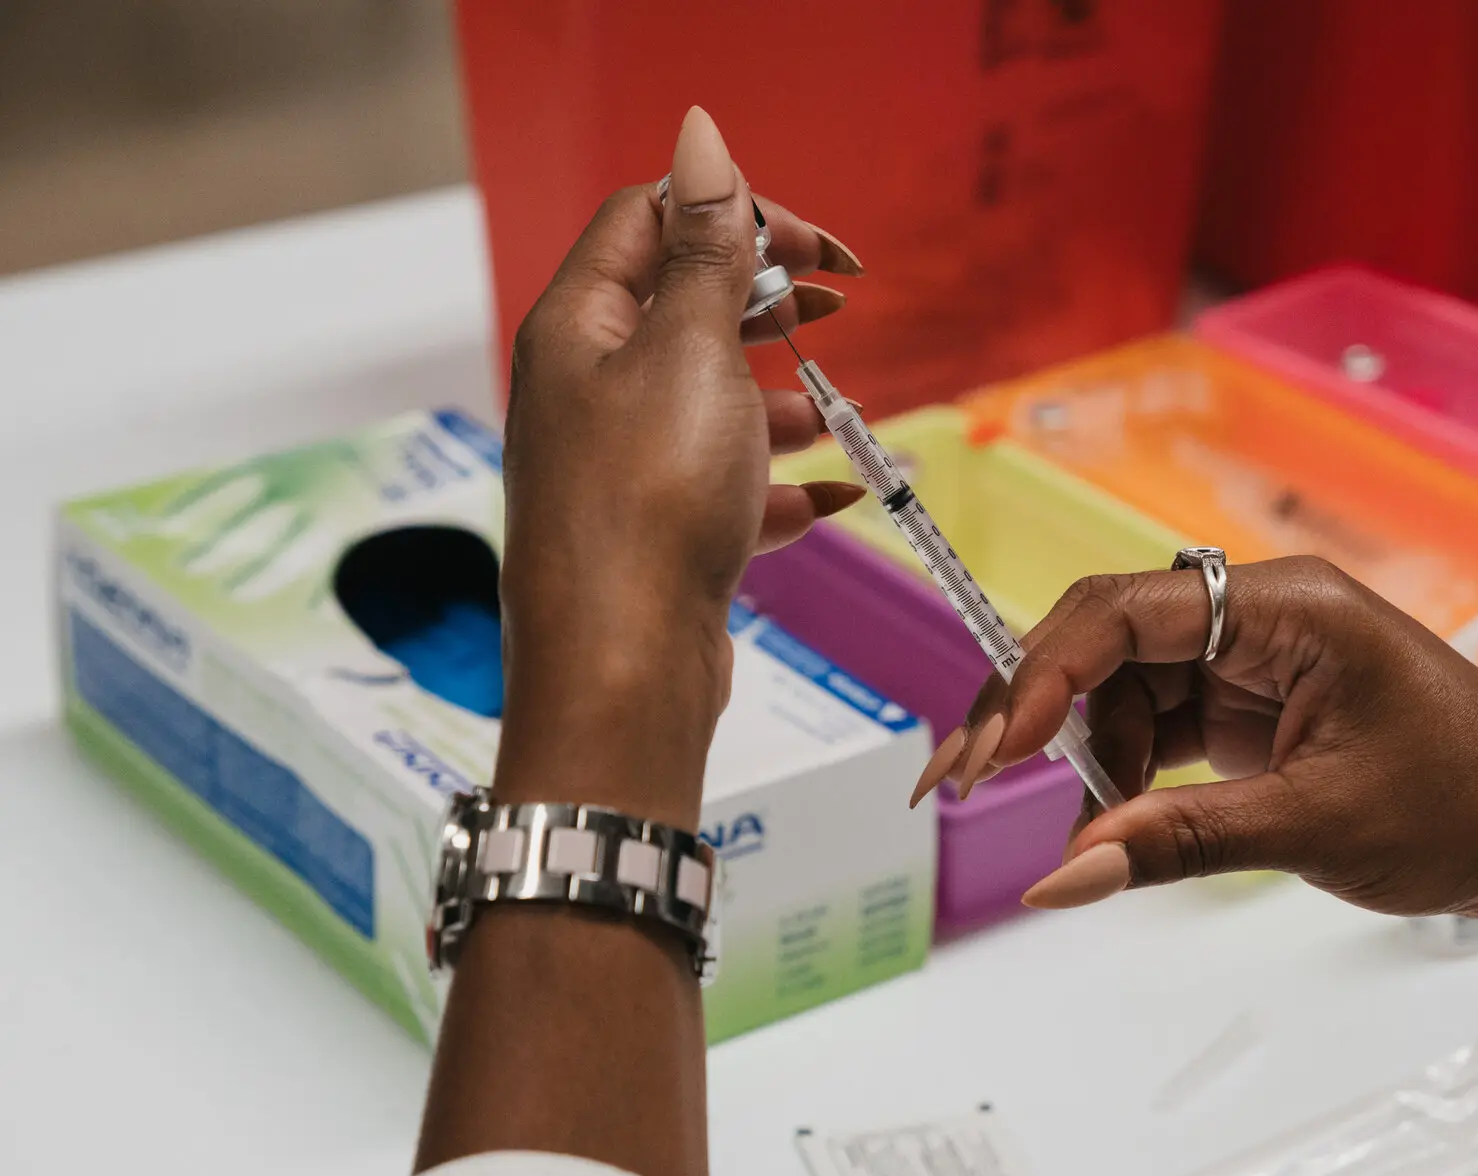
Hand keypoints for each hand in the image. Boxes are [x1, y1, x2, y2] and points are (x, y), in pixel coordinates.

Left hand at [491, 106, 861, 830]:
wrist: (621, 671)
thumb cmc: (646, 508)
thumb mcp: (691, 352)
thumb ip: (706, 251)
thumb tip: (700, 141)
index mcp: (580, 326)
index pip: (653, 219)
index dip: (742, 214)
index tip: (824, 252)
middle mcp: (588, 389)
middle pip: (682, 307)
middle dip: (767, 304)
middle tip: (836, 310)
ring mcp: (618, 466)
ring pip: (709, 402)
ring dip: (780, 399)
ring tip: (833, 414)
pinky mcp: (652, 535)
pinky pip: (723, 488)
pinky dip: (777, 486)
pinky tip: (829, 499)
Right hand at [923, 557, 1477, 1012]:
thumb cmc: (1467, 809)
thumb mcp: (1312, 828)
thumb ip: (1174, 842)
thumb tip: (1056, 877)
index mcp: (1287, 605)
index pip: (1125, 609)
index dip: (1041, 674)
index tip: (988, 755)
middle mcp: (1261, 613)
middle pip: (1106, 637)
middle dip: (1033, 710)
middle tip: (960, 785)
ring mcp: (1256, 657)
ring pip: (1121, 685)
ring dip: (1081, 755)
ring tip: (1079, 837)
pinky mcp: (1255, 704)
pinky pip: (1157, 720)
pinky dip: (1122, 772)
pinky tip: (1109, 823)